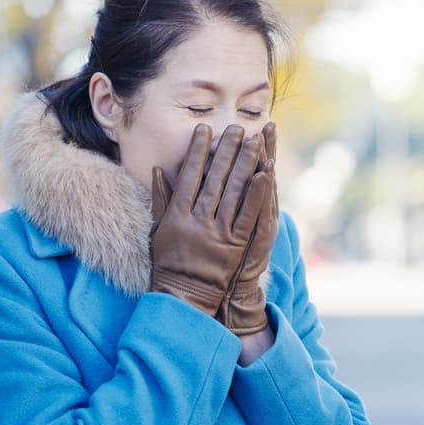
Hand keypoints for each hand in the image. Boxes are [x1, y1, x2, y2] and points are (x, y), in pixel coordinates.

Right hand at [149, 124, 270, 317]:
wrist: (183, 296)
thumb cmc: (168, 263)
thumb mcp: (158, 229)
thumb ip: (160, 199)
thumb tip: (157, 169)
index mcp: (176, 215)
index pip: (188, 175)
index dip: (198, 152)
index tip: (205, 130)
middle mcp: (197, 220)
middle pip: (214, 178)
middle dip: (226, 150)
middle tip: (236, 128)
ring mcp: (217, 232)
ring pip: (234, 191)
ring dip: (245, 164)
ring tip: (253, 141)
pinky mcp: (236, 244)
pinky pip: (249, 214)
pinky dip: (258, 193)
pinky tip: (266, 173)